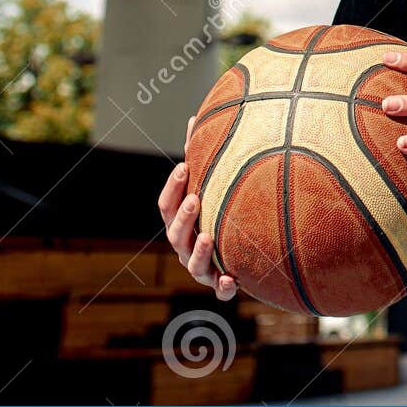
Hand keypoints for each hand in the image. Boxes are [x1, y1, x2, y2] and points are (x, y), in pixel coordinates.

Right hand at [157, 113, 237, 300]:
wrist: (240, 258)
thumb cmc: (218, 215)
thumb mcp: (210, 188)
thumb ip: (200, 158)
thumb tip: (195, 116)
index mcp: (181, 222)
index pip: (167, 205)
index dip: (173, 188)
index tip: (183, 167)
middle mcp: (186, 246)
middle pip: (176, 234)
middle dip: (184, 217)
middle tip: (195, 199)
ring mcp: (201, 268)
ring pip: (194, 264)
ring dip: (200, 251)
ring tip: (210, 237)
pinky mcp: (220, 285)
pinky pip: (220, 291)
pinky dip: (224, 287)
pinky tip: (233, 280)